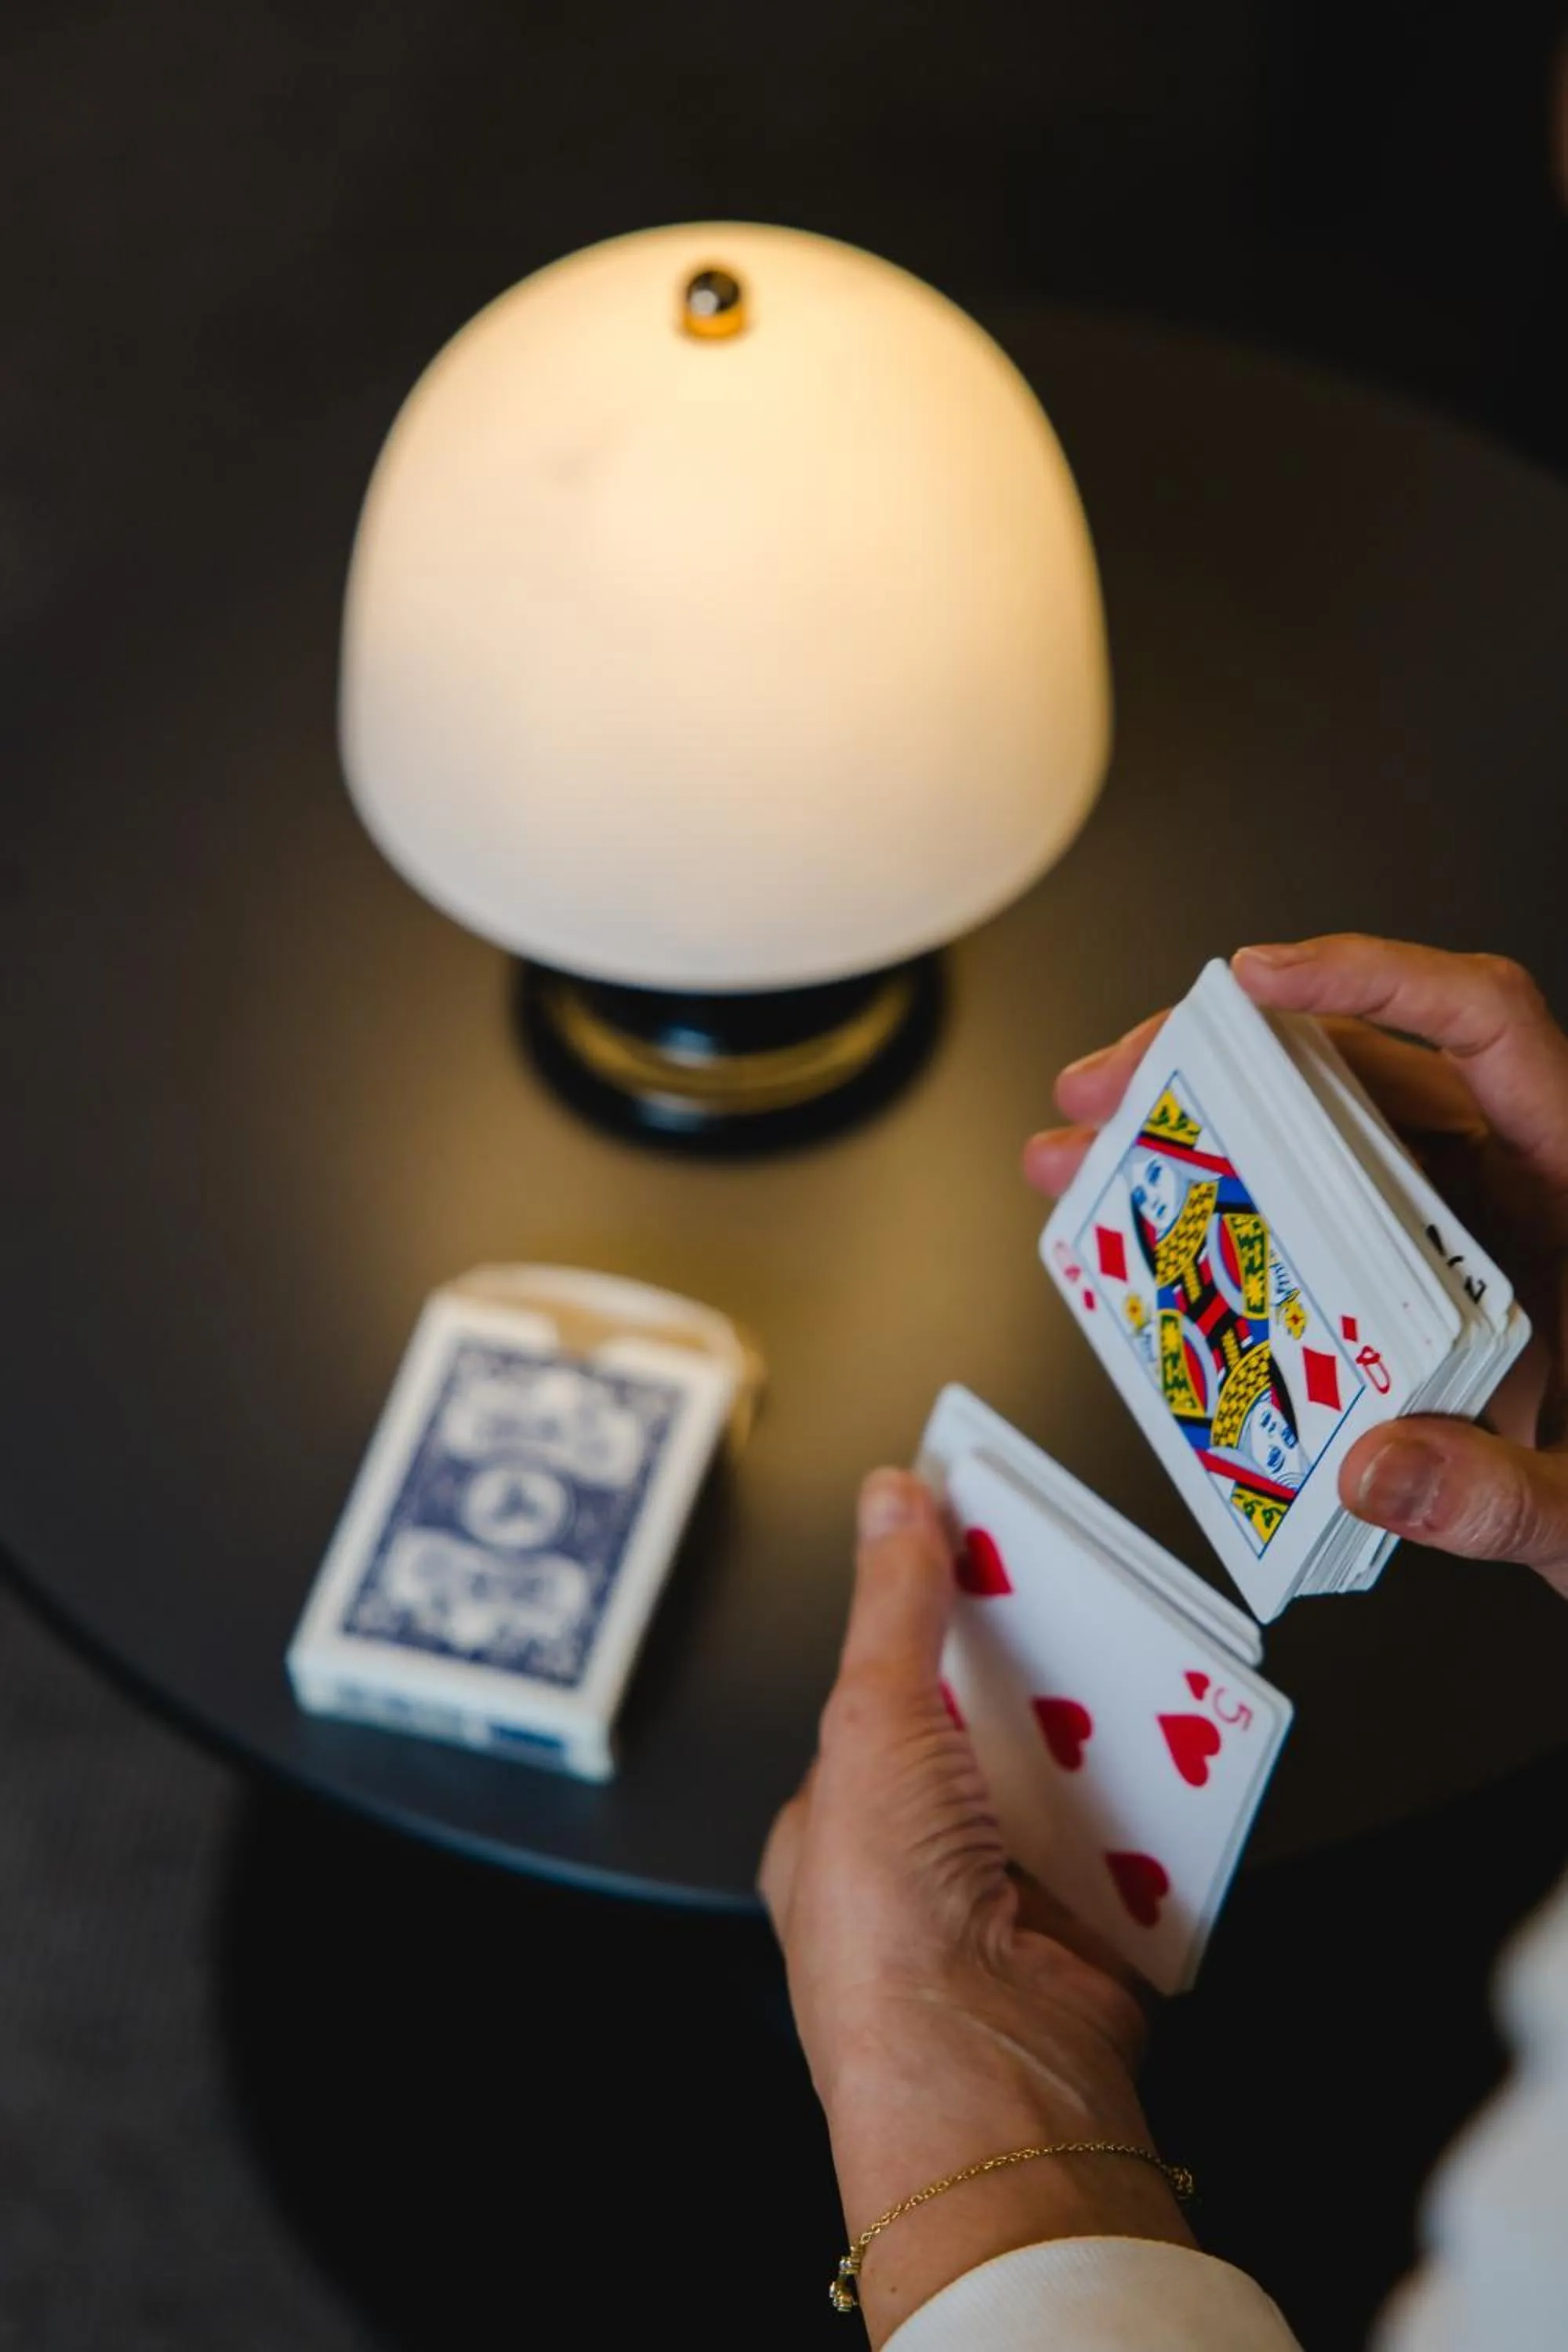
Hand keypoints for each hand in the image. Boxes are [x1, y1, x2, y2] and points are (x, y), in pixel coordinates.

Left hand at [759, 1470, 1192, 2346]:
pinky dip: (1169, 1806)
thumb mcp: (874, 1727)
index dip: (942, 1610)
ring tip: (1153, 1657)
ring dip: (1115, 1731)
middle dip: (1046, 1667)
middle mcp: (922, 1860)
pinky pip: (1143, 1844)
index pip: (896, 1683)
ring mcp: (1009, 1900)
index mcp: (841, 1816)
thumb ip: (894, 1611)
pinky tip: (1190, 1755)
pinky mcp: (1094, 1934)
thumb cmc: (891, 1938)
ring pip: (1076, 1779)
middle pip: (996, 1725)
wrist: (989, 2084)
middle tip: (1091, 1595)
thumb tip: (891, 1503)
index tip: (996, 1547)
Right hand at [1025, 935, 1567, 1599]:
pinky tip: (1171, 1245)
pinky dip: (1242, 1215)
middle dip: (1215, 1068)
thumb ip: (1506, 1496)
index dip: (1368, 978)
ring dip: (1207, 1137)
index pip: (1484, 1025)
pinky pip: (1327, 1213)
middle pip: (1362, 1069)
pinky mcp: (1432, 1272)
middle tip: (1112, 1096)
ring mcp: (1472, 1222)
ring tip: (1102, 1159)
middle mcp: (1523, 1179)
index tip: (1257, 980)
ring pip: (1326, 1136)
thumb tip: (1382, 1469)